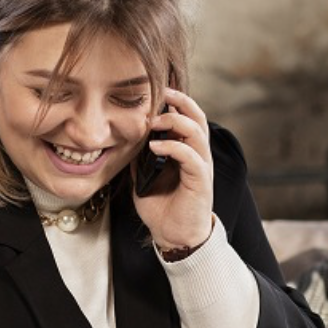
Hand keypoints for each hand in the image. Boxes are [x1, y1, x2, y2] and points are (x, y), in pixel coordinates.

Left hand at [133, 88, 214, 250]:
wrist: (175, 237)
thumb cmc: (162, 209)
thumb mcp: (143, 180)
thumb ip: (139, 160)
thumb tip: (126, 143)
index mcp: (187, 152)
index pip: (187, 118)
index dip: (176, 102)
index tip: (157, 90)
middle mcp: (198, 155)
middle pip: (198, 117)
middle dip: (181, 101)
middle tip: (162, 93)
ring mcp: (201, 167)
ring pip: (197, 132)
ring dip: (175, 122)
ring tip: (154, 121)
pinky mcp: (201, 181)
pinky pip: (191, 156)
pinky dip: (173, 147)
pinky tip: (155, 147)